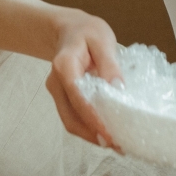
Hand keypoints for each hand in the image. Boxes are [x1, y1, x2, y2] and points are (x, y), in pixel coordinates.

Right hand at [45, 10, 122, 148]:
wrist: (67, 29)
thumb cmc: (87, 32)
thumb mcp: (103, 40)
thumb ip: (110, 64)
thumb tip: (118, 90)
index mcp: (64, 66)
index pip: (78, 97)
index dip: (94, 118)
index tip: (111, 133)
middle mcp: (56, 83)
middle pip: (71, 117)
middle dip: (94, 134)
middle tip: (119, 145)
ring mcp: (57, 92)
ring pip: (71, 122)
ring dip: (92, 136)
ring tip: (116, 145)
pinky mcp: (63, 98)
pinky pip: (73, 117)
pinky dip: (89, 129)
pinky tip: (106, 134)